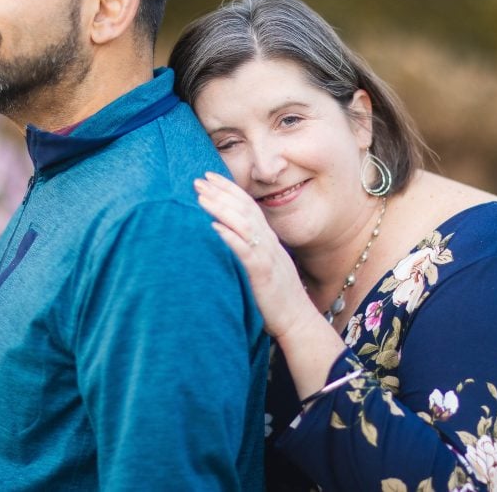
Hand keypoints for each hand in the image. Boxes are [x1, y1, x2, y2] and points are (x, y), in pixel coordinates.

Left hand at [195, 172, 314, 337]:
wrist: (297, 319)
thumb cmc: (277, 295)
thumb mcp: (266, 265)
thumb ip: (252, 248)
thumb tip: (231, 235)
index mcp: (268, 239)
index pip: (248, 205)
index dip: (229, 189)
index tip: (210, 177)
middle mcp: (268, 242)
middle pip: (244, 209)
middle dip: (221, 192)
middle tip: (198, 180)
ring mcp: (267, 257)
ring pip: (244, 225)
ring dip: (222, 209)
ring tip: (202, 198)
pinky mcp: (263, 274)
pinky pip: (246, 252)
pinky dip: (230, 238)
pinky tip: (214, 228)